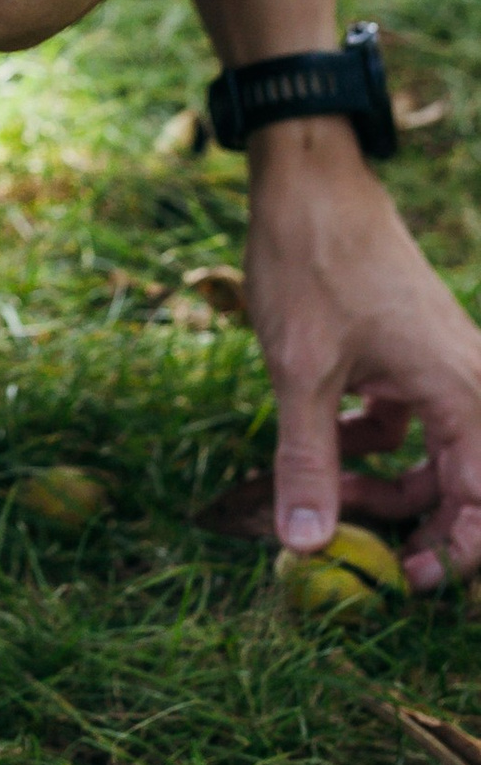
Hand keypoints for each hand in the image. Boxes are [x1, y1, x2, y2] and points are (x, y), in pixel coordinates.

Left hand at [243, 118, 480, 589]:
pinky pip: (411, 422)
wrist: (310, 180)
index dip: (451, 556)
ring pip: (432, 457)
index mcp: (464, 393)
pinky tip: (324, 437)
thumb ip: (308, 464)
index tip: (402, 584)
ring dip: (383, 483)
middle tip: (360, 553)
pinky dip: (371, 441)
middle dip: (413, 524)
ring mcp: (444, 367)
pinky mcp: (414, 355)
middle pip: (464, 487)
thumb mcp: (301, 371)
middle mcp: (470, 383)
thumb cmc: (312, 263)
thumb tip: (307, 547)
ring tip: (324, 491)